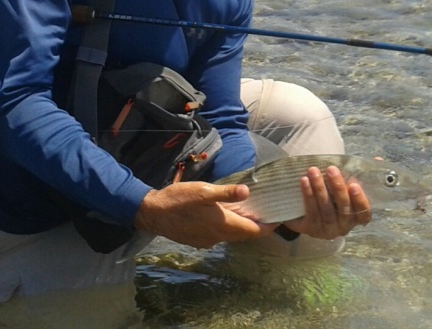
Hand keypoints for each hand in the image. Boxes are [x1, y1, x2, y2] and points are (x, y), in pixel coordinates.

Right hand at [134, 181, 277, 248]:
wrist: (153, 213)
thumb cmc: (179, 200)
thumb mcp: (203, 191)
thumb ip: (226, 193)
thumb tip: (248, 192)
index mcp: (222, 225)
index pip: (252, 231)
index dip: (266, 227)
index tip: (278, 220)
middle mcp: (218, 237)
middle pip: (243, 235)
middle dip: (256, 228)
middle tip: (266, 216)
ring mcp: (207, 241)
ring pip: (231, 236)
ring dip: (241, 228)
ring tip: (247, 214)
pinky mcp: (198, 240)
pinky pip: (219, 236)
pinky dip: (227, 228)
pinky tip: (223, 217)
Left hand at [282, 165, 371, 239]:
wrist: (303, 211)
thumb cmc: (330, 194)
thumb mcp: (345, 185)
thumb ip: (360, 174)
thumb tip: (378, 159)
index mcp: (356, 217)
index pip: (364, 213)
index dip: (360, 200)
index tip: (354, 184)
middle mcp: (344, 226)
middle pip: (344, 209)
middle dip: (338, 188)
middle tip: (331, 169)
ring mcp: (327, 230)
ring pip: (326, 210)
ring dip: (320, 188)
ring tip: (313, 171)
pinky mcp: (311, 229)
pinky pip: (311, 212)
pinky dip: (308, 195)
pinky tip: (304, 181)